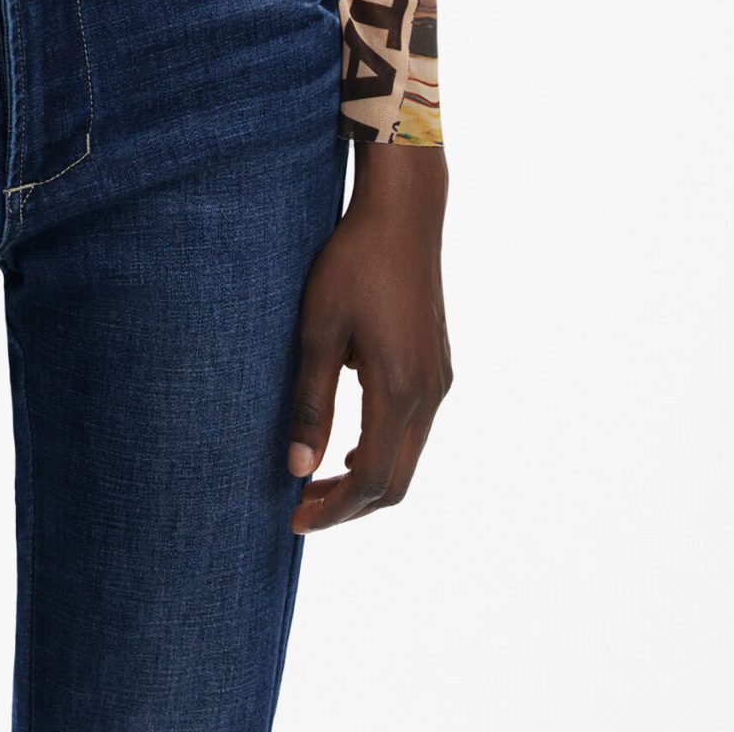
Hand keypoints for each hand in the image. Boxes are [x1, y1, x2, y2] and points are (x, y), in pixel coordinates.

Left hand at [286, 141, 451, 530]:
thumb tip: (296, 470)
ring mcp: (439, 381)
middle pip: (396, 481)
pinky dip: (382, 451)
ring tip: (317, 480)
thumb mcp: (318, 330)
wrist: (402, 213)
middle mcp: (429, 394)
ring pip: (408, 457)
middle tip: (301, 509)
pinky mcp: (438, 366)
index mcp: (399, 390)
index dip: (333, 510)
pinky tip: (348, 444)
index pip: (371, 480)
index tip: (294, 519)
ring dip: (366, 479)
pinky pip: (414, 430)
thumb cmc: (353, 263)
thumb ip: (309, 403)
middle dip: (349, 505)